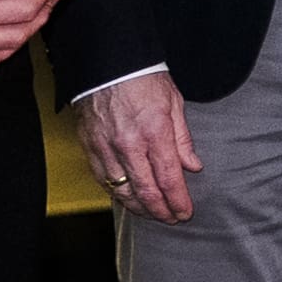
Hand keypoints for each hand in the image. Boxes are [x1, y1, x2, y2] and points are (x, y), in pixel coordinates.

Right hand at [71, 69, 200, 225]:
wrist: (106, 62)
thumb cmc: (142, 78)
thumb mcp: (174, 103)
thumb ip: (183, 139)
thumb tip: (192, 167)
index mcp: (154, 131)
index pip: (168, 178)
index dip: (178, 201)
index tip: (185, 213)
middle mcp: (128, 144)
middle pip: (146, 191)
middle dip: (161, 211)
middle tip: (172, 219)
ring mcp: (105, 147)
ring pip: (122, 190)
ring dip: (139, 208)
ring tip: (153, 214)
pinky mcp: (89, 147)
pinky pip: (103, 179)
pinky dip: (117, 193)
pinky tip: (128, 199)